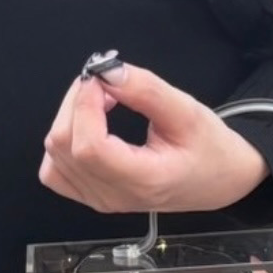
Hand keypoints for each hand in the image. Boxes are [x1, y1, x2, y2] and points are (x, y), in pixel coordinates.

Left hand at [40, 60, 269, 215]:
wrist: (217, 181)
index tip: (101, 78)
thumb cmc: (209, 149)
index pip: (89, 147)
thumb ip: (146, 91)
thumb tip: (107, 72)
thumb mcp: (187, 111)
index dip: (85, 105)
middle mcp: (114, 197)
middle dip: (77, 103)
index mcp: (142, 181)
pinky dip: (64, 141)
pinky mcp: (91, 197)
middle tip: (104, 83)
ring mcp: (98, 201)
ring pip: (55, 155)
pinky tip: (89, 127)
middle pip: (65, 145)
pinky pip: (55, 170)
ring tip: (102, 103)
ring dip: (70, 117)